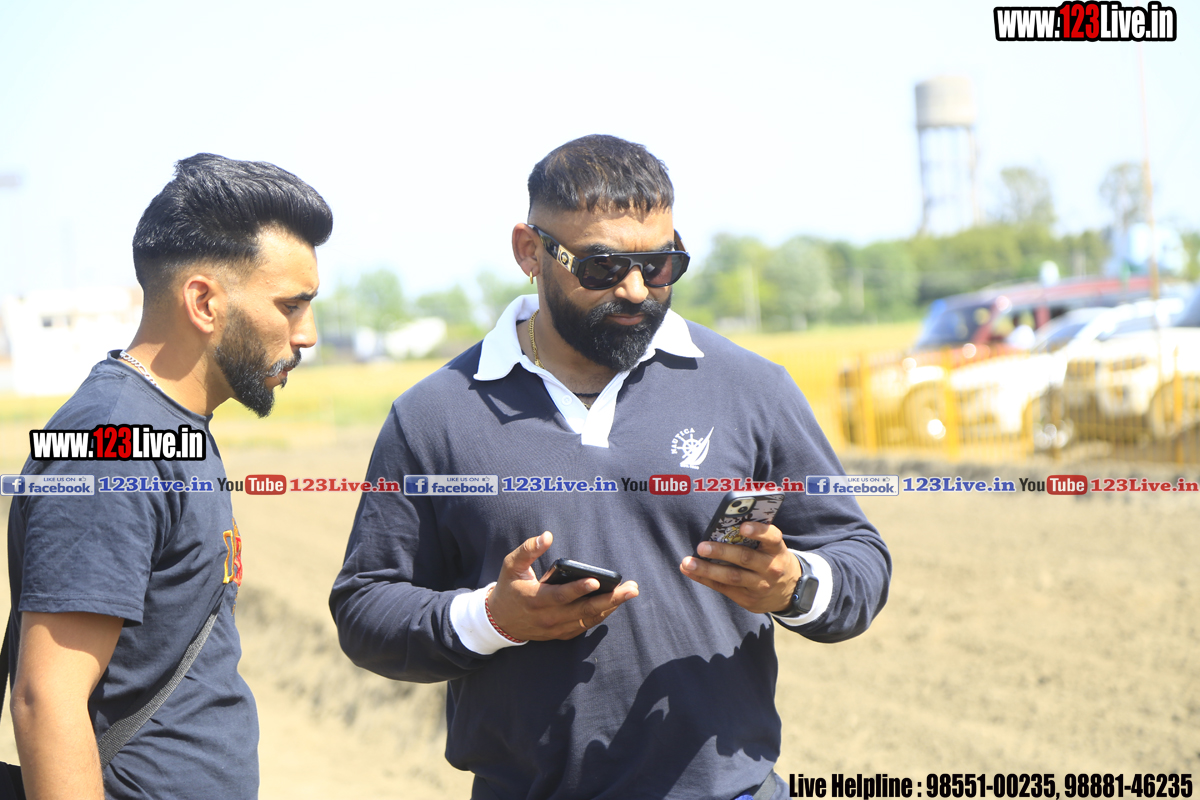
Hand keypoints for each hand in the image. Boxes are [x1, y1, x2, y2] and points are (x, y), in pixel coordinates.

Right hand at [487, 532, 638, 640]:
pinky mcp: (561, 633)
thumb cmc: (508, 588)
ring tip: (628, 593)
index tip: (596, 581)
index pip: (561, 596)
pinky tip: (614, 603)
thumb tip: (547, 536)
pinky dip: (601, 615)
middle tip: (631, 588)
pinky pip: (585, 626)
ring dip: (611, 607)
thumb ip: (528, 549)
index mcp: (536, 599)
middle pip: (584, 610)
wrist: (500, 621)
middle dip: (610, 599)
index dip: (579, 589)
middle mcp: (548, 617)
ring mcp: (556, 628)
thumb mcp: (511, 565)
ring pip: (588, 619)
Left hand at [679, 522, 800, 613]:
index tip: (742, 527)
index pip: (771, 537)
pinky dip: (705, 579)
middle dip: (722, 552)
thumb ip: (754, 538)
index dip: (758, 531)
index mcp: (777, 550)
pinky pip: (724, 588)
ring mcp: (760, 586)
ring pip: (732, 577)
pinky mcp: (749, 599)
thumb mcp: (772, 548)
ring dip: (707, 569)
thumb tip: (721, 526)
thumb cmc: (771, 560)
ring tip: (687, 562)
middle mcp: (771, 568)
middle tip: (701, 546)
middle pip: (745, 558)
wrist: (790, 592)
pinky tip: (690, 571)